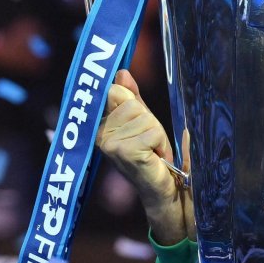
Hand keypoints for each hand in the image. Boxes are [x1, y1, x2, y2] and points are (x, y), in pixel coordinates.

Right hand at [96, 69, 192, 243]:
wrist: (164, 189)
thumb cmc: (153, 155)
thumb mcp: (142, 120)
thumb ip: (132, 97)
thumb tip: (121, 72)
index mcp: (99, 124)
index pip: (113, 90)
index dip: (129, 98)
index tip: (137, 115)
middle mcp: (99, 133)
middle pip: (130, 102)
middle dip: (147, 119)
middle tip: (149, 140)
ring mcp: (110, 143)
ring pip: (143, 116)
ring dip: (156, 133)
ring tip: (152, 149)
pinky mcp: (125, 152)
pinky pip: (152, 131)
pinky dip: (160, 143)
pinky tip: (155, 157)